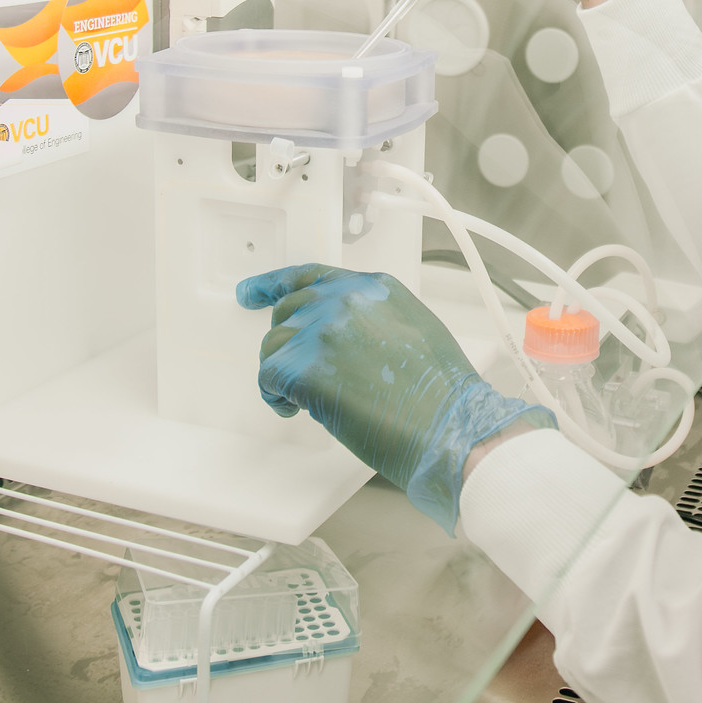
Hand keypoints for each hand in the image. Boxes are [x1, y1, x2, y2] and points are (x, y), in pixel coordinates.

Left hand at [236, 265, 554, 533]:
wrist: (448, 426)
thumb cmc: (441, 393)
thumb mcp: (415, 329)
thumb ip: (372, 320)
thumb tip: (342, 340)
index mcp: (373, 286)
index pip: (311, 276)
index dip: (275, 284)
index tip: (252, 293)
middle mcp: (343, 299)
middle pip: (288, 311)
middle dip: (288, 344)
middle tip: (296, 375)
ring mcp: (321, 330)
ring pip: (273, 345)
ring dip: (283, 374)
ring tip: (305, 401)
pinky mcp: (302, 366)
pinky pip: (268, 377)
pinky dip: (275, 397)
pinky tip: (296, 410)